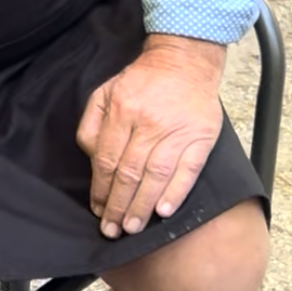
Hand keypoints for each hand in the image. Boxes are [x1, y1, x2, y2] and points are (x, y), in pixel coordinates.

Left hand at [76, 34, 225, 238]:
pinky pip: (188, 169)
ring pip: (156, 175)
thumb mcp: (104, 91)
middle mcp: (148, 122)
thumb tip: (91, 158)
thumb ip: (92, 124)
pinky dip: (176, 192)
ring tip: (133, 227)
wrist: (185, 61)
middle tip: (112, 229)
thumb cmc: (141, 81)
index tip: (98, 210)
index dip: (101, 189)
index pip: (106, 159)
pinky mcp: (201, 136)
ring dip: (143, 205)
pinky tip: (164, 211)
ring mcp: (176, 131)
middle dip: (118, 205)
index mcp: (121, 111)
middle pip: (129, 172)